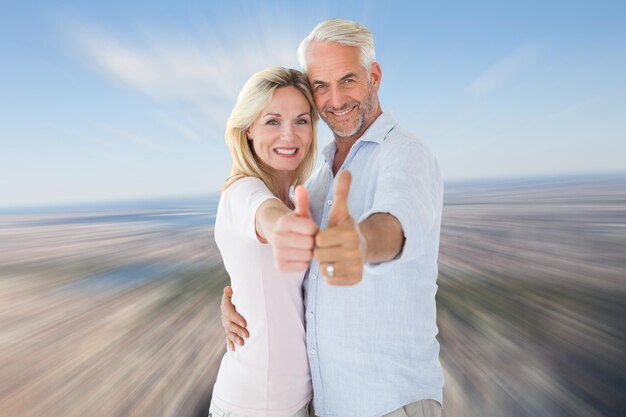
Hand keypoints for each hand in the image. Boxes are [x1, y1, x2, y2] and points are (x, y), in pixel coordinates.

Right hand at [220, 286, 248, 350]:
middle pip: (230, 325)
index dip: (237, 319)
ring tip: (242, 343)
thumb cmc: (239, 296)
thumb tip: (228, 289)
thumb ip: (231, 292)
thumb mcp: (235, 292)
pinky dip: (230, 344)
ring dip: (235, 338)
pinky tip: (234, 349)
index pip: (230, 314)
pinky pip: (228, 338)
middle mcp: (225, 317)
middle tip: (247, 334)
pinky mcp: (229, 331)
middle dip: (238, 330)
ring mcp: (226, 325)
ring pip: (229, 333)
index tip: (245, 323)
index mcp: (226, 307)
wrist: (237, 301)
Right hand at [272, 185, 317, 271]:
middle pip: (309, 243)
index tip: (311, 228)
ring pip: (307, 256)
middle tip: (309, 239)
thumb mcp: (300, 212)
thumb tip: (300, 187)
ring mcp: (277, 253)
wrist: (278, 236)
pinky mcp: (279, 266)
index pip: (311, 229)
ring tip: (305, 247)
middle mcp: (277, 238)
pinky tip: (301, 255)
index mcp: (283, 222)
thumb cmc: (295, 224)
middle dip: (313, 241)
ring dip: (310, 252)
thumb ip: (302, 201)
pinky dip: (305, 262)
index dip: (315, 229)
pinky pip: (303, 266)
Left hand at [314, 170, 365, 284]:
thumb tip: (346, 171)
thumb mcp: (341, 210)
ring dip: (324, 263)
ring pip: (324, 269)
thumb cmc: (344, 227)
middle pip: (320, 255)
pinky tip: (336, 265)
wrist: (362, 247)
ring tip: (332, 255)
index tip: (326, 235)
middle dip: (320, 251)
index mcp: (349, 233)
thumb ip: (340, 192)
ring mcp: (356, 267)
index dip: (319, 237)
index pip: (319, 239)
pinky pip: (330, 280)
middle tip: (328, 246)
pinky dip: (330, 274)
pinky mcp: (355, 279)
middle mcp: (355, 251)